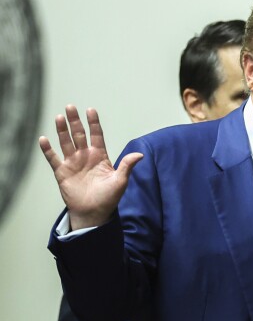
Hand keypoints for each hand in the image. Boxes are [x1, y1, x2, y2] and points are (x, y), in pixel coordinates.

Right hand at [39, 105, 142, 229]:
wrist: (94, 213)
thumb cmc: (109, 198)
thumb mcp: (120, 181)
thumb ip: (127, 166)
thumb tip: (140, 155)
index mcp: (100, 156)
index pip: (96, 135)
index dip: (93, 123)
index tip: (91, 110)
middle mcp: (85, 156)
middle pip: (79, 135)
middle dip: (75, 121)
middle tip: (70, 107)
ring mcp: (73, 163)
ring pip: (66, 143)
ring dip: (62, 130)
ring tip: (58, 117)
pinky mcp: (62, 173)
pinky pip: (53, 159)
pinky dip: (48, 149)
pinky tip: (43, 139)